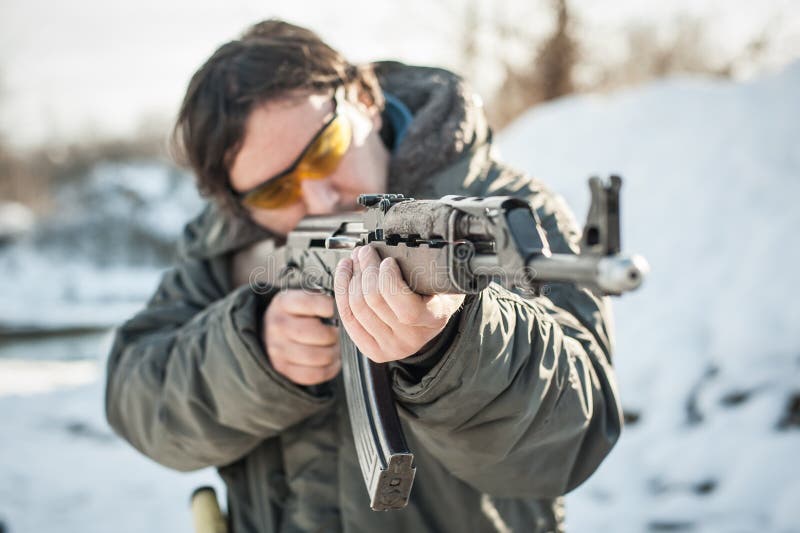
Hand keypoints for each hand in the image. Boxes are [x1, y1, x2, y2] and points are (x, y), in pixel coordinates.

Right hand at [263, 290, 339, 385]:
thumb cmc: (295, 313)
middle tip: (338, 334)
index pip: (309, 303)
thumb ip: (320, 300)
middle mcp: (278, 326)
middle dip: (334, 335)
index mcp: (284, 303)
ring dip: (334, 353)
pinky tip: (333, 361)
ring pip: (318, 357)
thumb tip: (344, 309)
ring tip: (336, 347)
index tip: (335, 311)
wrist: (268, 332)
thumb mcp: (301, 298)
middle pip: (316, 334)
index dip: (328, 307)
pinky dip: (330, 369)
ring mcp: (278, 349)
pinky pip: (314, 374)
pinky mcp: (283, 369)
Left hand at [334, 245, 464, 362]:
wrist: (432, 317)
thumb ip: (422, 266)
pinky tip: (345, 273)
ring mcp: (390, 346)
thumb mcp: (439, 278)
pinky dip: (342, 290)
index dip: (390, 280)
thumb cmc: (435, 293)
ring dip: (352, 276)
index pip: (406, 308)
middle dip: (366, 268)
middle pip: (375, 302)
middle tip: (365, 251)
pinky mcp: (373, 349)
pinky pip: (348, 318)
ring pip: (357, 308)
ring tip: (355, 259)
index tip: (388, 260)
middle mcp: (411, 338)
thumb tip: (392, 246)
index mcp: (433, 319)